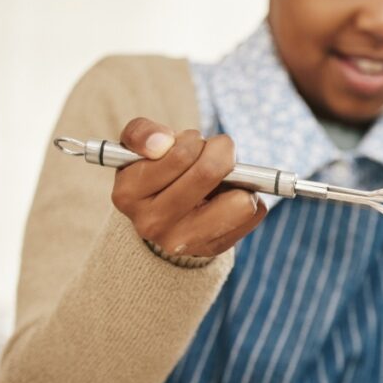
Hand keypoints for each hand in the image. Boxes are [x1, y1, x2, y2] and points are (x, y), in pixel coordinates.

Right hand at [112, 117, 266, 256]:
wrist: (164, 216)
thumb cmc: (156, 172)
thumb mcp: (140, 147)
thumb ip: (142, 133)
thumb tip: (161, 143)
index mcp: (128, 194)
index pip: (179, 156)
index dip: (195, 140)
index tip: (192, 142)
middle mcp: (152, 224)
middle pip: (209, 173)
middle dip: (221, 152)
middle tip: (218, 151)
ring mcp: (185, 242)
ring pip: (240, 201)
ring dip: (240, 180)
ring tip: (223, 179)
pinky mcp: (214, 248)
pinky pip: (254, 213)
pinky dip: (248, 196)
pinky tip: (226, 197)